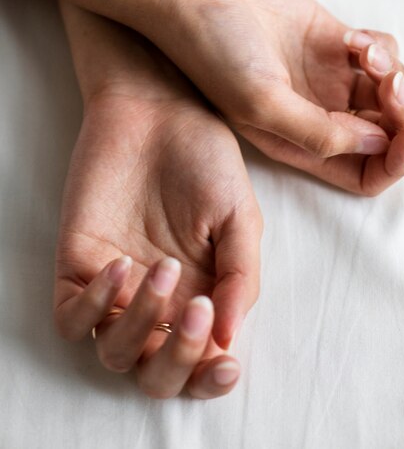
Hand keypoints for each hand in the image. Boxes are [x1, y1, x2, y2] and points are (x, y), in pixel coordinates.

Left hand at [54, 8, 261, 398]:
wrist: (158, 112)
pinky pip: (72, 317)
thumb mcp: (240, 216)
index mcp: (201, 296)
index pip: (200, 364)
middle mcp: (157, 302)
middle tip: (198, 312)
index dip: (210, 379)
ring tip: (164, 267)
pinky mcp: (78, 264)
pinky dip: (94, 306)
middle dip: (177, 361)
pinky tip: (121, 264)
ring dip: (141, 325)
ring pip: (113, 352)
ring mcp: (116, 287)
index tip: (226, 363)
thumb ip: (242, 275)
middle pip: (154, 373)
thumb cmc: (205, 159)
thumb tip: (229, 336)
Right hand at [143, 0, 403, 193]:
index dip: (392, 164)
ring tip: (364, 53)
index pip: (362, 173)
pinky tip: (355, 38)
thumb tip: (377, 144)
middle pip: (383, 134)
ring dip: (394, 75)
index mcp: (295, 143)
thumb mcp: (261, 102)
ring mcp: (324, 77)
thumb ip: (320, 133)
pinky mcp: (331, 40)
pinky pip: (380, 54)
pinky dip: (381, 48)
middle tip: (391, 87)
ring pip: (387, 93)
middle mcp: (313, 115)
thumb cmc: (214, 48)